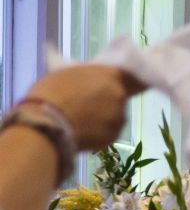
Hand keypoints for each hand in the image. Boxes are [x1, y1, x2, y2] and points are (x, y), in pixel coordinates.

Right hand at [24, 64, 142, 150]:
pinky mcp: (114, 136)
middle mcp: (119, 94)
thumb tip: (84, 78)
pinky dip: (98, 133)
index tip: (103, 85)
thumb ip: (84, 76)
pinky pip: (108, 132)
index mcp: (109, 75)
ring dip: (103, 117)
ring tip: (81, 120)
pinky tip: (82, 132)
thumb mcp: (66, 73)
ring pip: (114, 115)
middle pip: (117, 96)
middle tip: (86, 104)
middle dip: (105, 100)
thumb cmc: (50, 92)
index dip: (111, 81)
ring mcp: (119, 117)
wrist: (47, 122)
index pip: (121, 75)